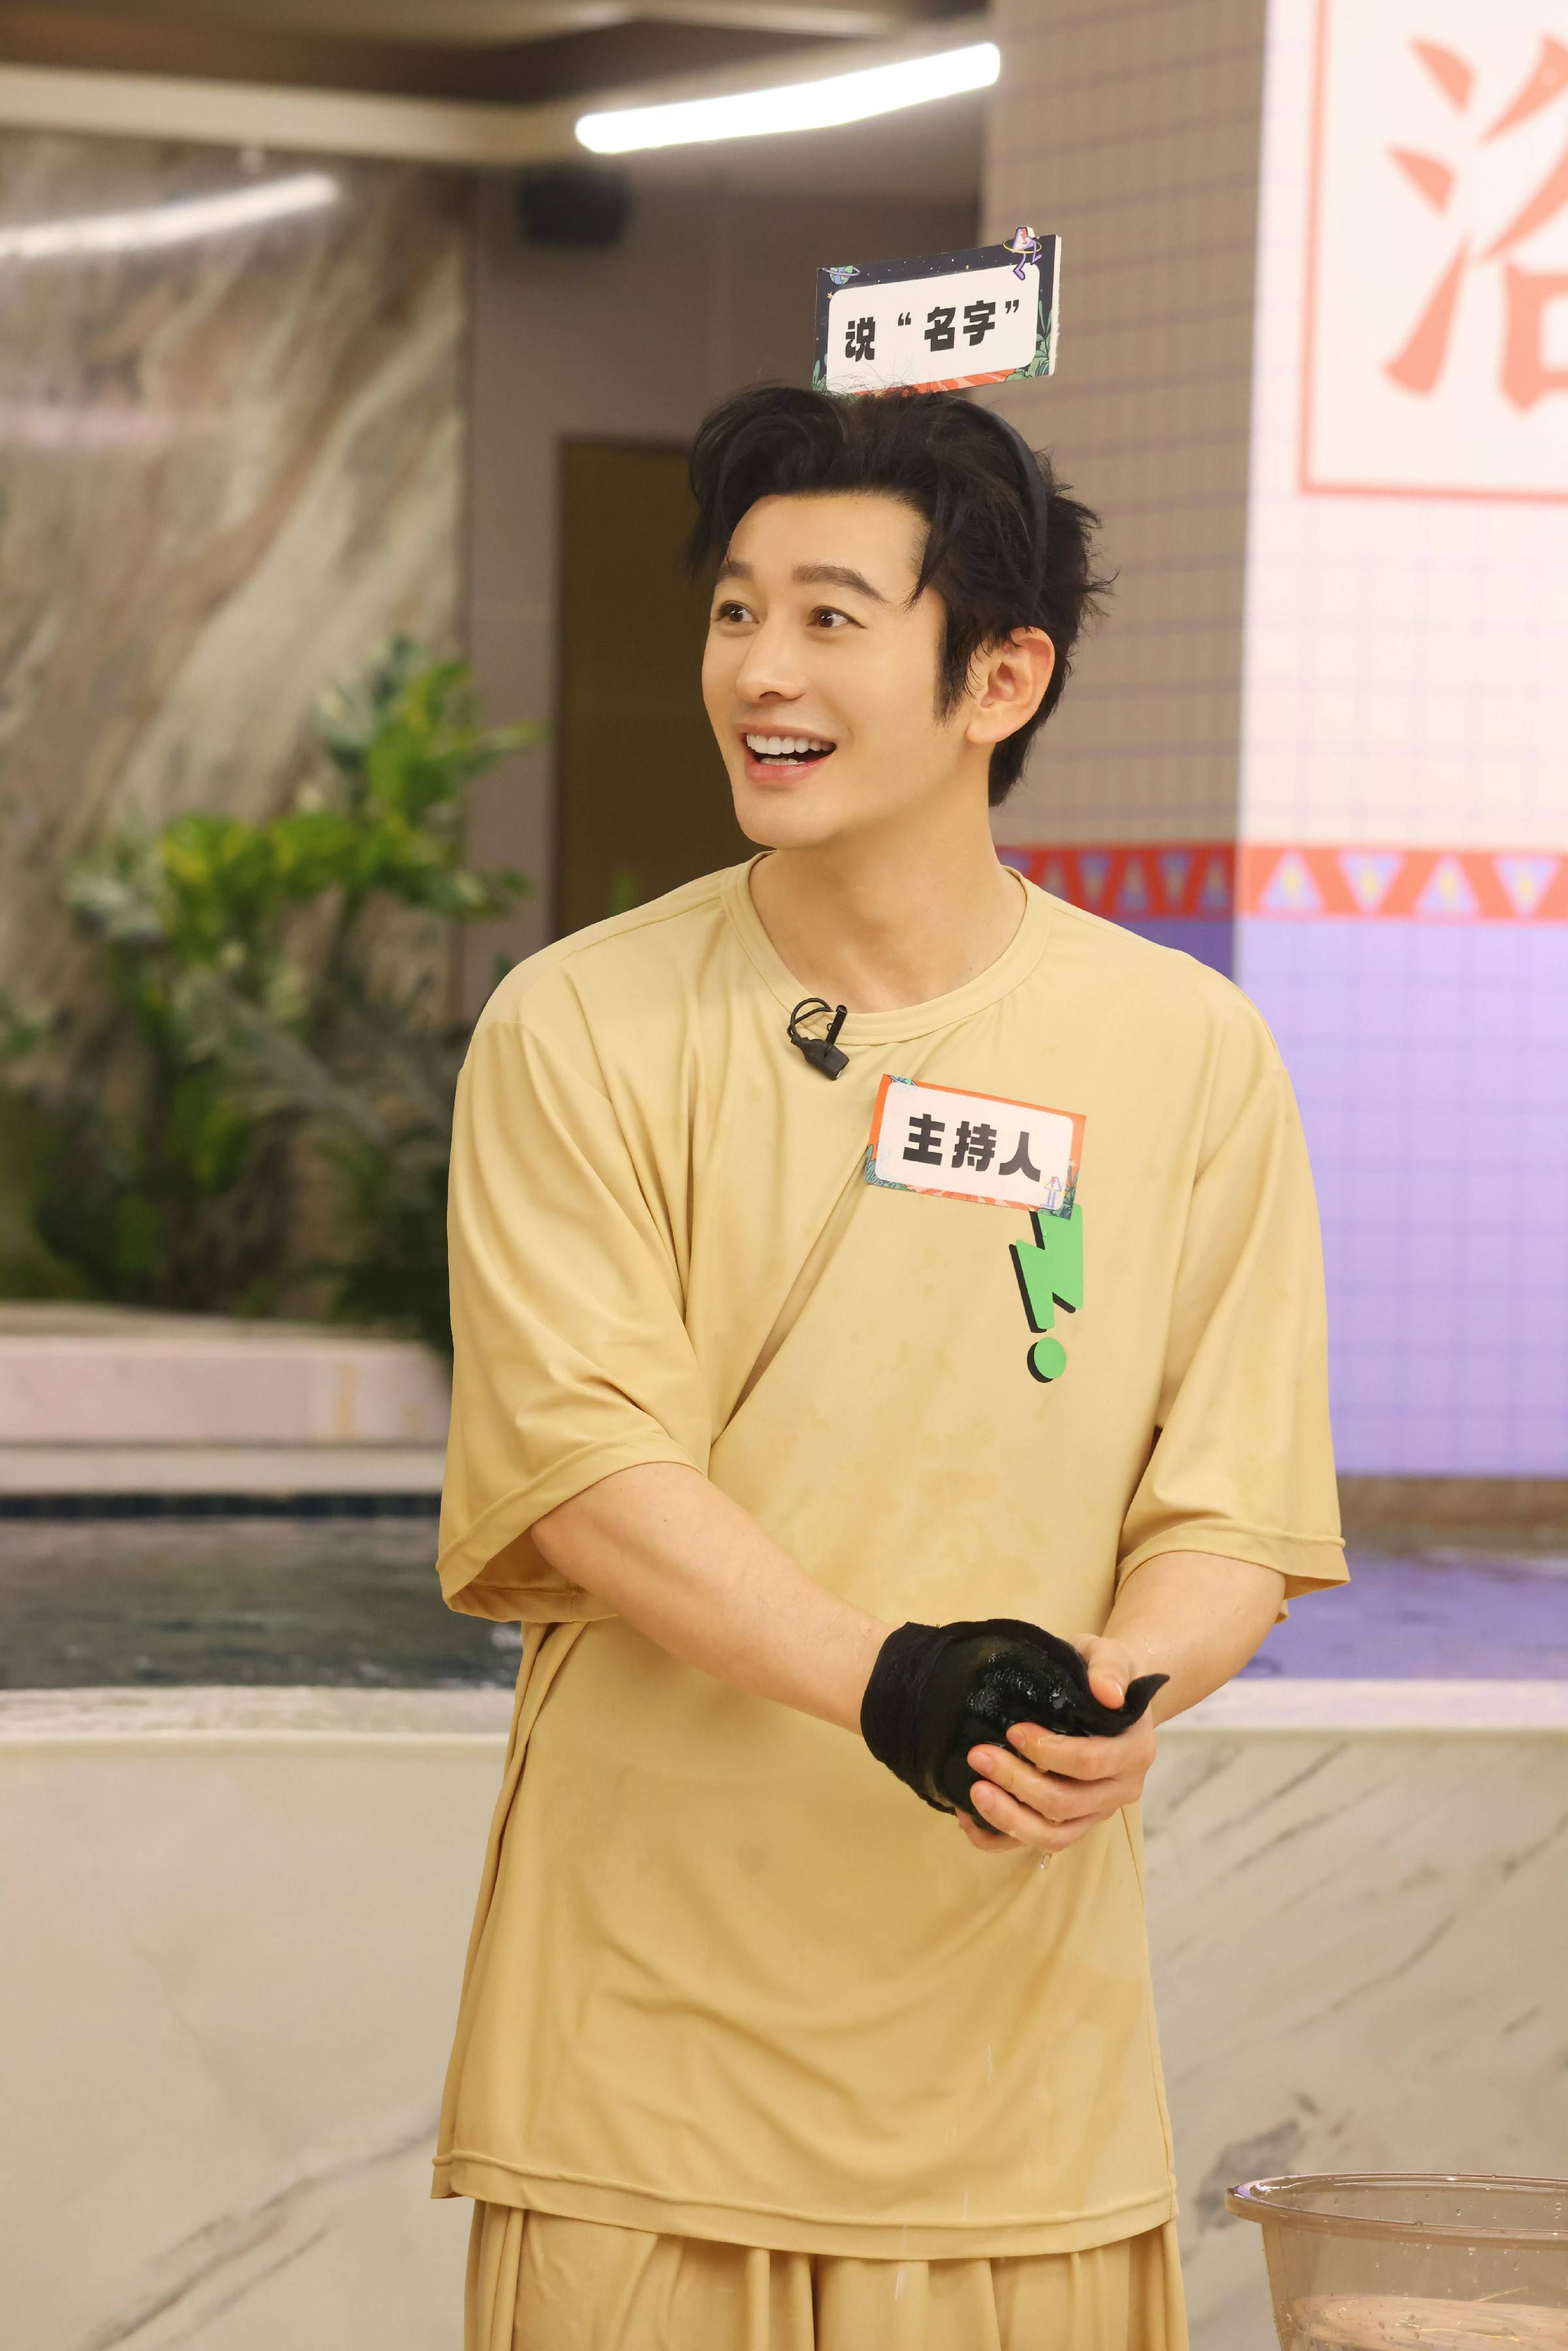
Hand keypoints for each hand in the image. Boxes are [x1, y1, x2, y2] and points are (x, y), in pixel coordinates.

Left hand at [956, 1635, 1157, 1853]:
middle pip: (1066, 1804)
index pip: (1089, 1762)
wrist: (1109, 1693)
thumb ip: (1110, 1669)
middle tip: (979, 1755)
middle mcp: (1120, 1790)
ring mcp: (1096, 1812)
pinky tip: (970, 1820)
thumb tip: (1108, 1693)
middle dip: (1017, 1782)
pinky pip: (1037, 1844)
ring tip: (974, 1791)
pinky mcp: (1074, 1823)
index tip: (1013, 1731)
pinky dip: (1001, 1839)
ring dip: (1008, 1818)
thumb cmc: (1104, 1673)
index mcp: (1133, 1751)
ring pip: (1053, 1835)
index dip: (1047, 1752)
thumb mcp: (1110, 1656)